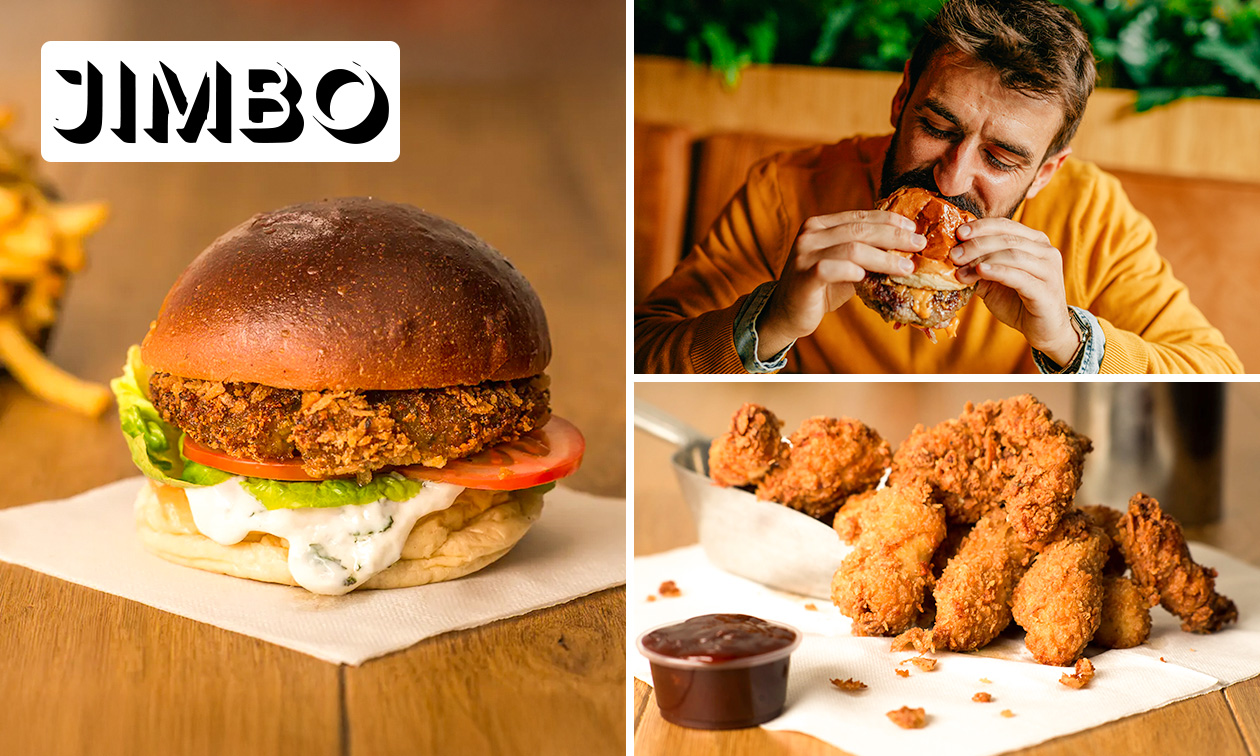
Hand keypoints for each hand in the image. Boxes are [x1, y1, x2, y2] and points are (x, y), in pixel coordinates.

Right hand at [757, 210, 926, 359]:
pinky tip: (869, 277)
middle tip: (919, 245)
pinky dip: (853, 271)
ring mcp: (804, 254)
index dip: (889, 220)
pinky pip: (833, 269)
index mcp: (819, 225)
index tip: (913, 229)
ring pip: (852, 248)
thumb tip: (905, 248)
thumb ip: (865, 253)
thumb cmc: (820, 289)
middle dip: (894, 236)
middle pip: (860, 229)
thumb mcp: (844, 265)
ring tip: (907, 266)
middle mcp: (810, 235)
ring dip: (884, 257)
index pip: (860, 216)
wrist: (787, 314)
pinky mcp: (804, 276)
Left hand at [951, 218, 1080, 364]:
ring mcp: (1049, 270)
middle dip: (976, 244)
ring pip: (1012, 255)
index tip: (958, 233)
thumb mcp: (993, 281)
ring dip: (982, 259)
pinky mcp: (1046, 290)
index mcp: (1035, 242)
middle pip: (1006, 239)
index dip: (980, 227)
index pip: (1005, 225)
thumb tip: (951, 256)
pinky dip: (998, 271)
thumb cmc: (1018, 301)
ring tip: (960, 269)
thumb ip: (977, 266)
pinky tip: (980, 271)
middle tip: (954, 254)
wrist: (1044, 329)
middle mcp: (1046, 251)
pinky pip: (1019, 277)